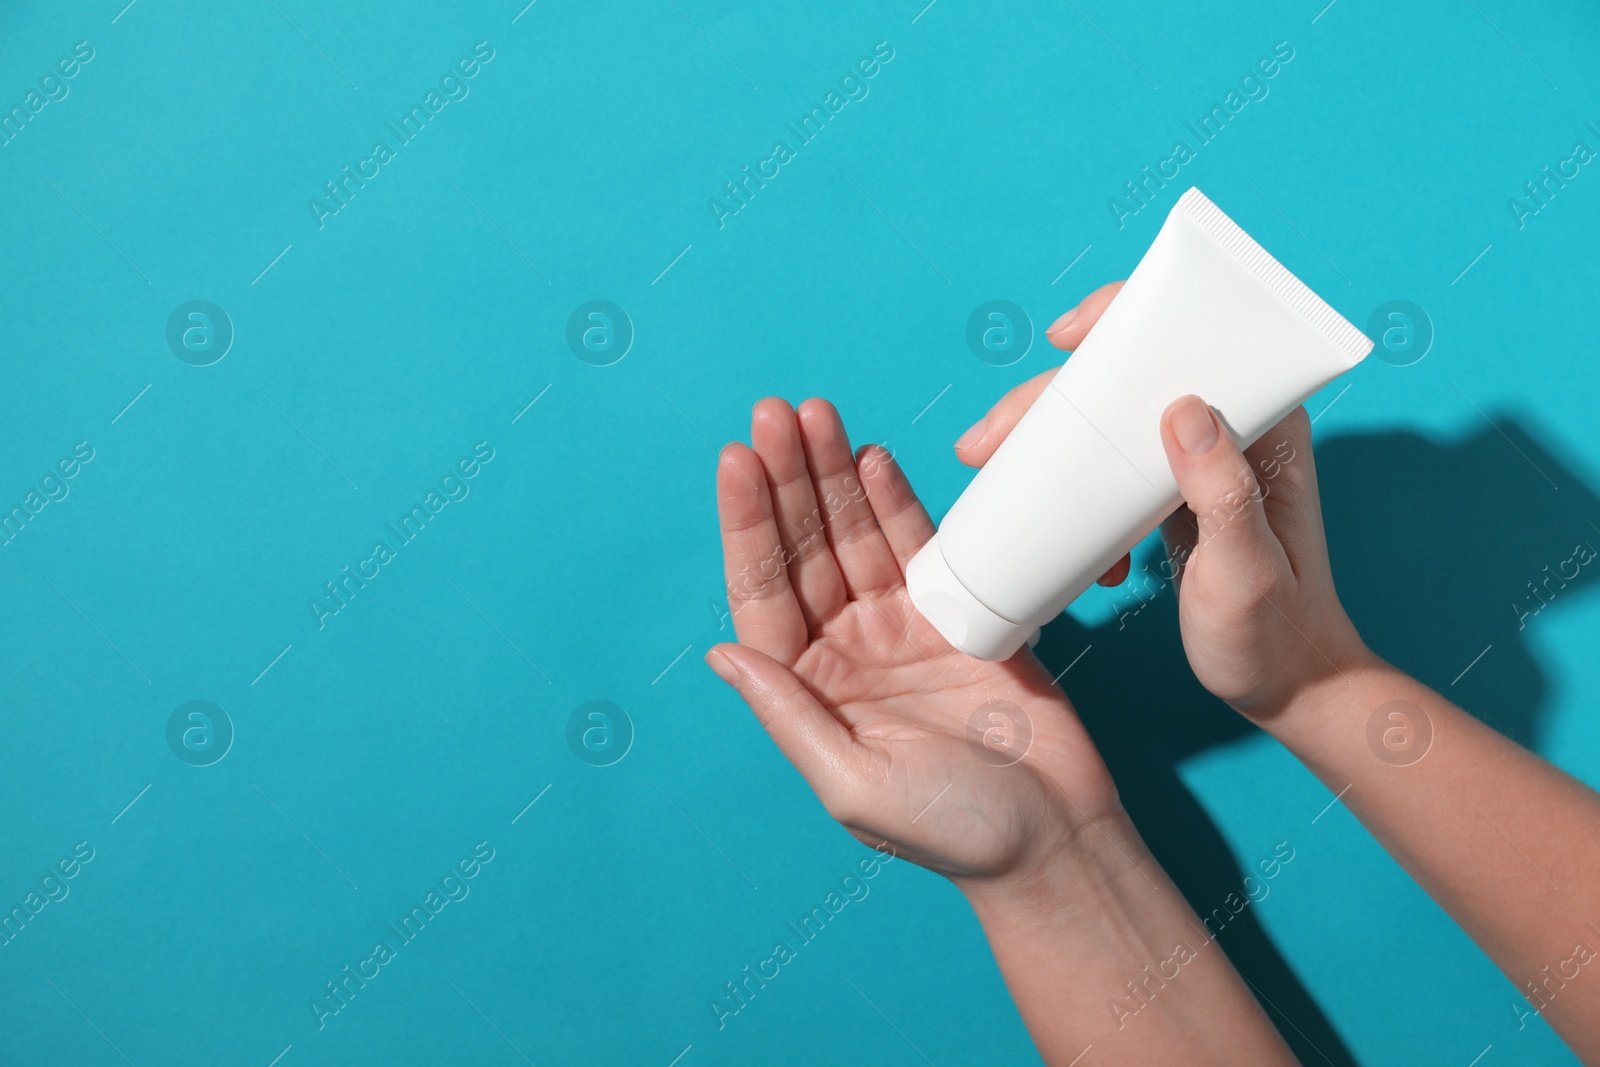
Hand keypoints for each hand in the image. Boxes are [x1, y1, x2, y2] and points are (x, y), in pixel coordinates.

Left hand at [706, 398, 1122, 887]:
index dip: (748, 524)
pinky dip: (895, 501)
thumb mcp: (854, 784)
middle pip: (806, 548)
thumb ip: (790, 715)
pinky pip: (917, 546)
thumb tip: (722, 652)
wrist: (1057, 836)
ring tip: (816, 413)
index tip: (738, 458)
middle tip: (777, 411)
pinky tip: (870, 457)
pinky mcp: (954, 614)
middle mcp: (844, 651)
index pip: (763, 592)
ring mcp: (898, 628)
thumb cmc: (955, 831)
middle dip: (790, 479)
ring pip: (856, 535)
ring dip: (834, 475)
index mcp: (808, 690)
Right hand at [956, 282, 1370, 718]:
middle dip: (1050, 401)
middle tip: (986, 441)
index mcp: (1266, 426)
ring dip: (1049, 448)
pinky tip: (1084, 555)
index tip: (1063, 339)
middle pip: (1130, 379)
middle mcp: (1233, 429)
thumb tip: (1182, 407)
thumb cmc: (1276, 634)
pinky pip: (1110, 470)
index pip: (1196, 338)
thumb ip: (1224, 494)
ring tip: (993, 478)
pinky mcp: (1172, 495)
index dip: (1124, 321)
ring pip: (1109, 423)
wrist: (1287, 687)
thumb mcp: (1246, 571)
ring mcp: (1198, 462)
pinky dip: (1076, 498)